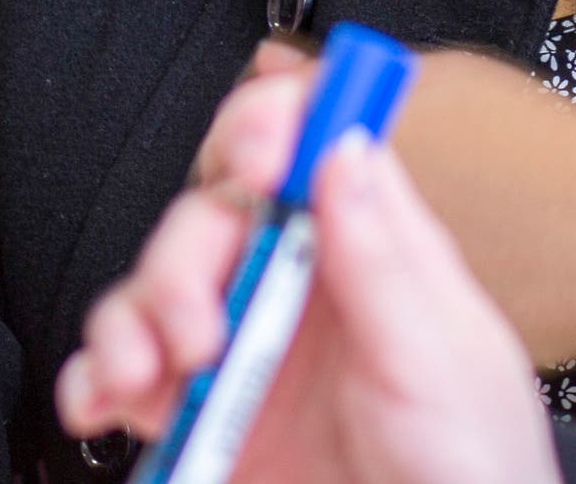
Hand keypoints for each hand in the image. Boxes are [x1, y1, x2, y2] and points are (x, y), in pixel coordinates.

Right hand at [57, 82, 556, 483]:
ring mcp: (249, 355)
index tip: (255, 153)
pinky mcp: (209, 419)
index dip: (272, 125)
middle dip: (186, 254)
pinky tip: (104, 400)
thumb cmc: (478, 468)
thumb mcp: (440, 361)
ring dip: (133, 315)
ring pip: (158, 288)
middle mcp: (301, 293)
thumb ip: (383, 258)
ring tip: (146, 372)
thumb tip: (343, 144)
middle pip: (215, 216)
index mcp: (371, 253)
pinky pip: (131, 376)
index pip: (309, 149)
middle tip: (198, 324)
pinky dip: (97, 378)